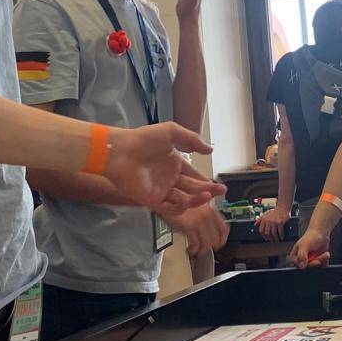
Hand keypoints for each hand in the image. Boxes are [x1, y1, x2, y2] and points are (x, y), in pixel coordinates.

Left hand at [105, 123, 220, 210]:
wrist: (120, 151)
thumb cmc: (144, 139)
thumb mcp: (171, 132)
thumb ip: (192, 140)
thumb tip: (211, 151)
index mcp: (174, 163)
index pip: (194, 175)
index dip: (206, 181)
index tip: (219, 185)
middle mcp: (169, 178)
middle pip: (192, 189)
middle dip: (208, 191)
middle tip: (222, 191)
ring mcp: (161, 190)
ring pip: (184, 200)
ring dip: (197, 200)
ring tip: (207, 195)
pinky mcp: (152, 200)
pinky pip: (169, 208)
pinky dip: (181, 207)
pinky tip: (188, 200)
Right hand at [165, 201, 228, 255]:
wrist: (168, 196)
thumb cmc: (179, 198)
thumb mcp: (195, 202)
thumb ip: (204, 210)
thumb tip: (208, 222)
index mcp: (211, 210)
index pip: (224, 229)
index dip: (222, 239)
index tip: (218, 244)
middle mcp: (208, 216)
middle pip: (216, 239)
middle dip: (211, 247)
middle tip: (205, 250)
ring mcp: (199, 221)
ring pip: (207, 243)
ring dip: (202, 250)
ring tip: (197, 251)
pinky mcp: (189, 226)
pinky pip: (195, 243)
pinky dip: (194, 249)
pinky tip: (190, 249)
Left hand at [256, 205, 291, 241]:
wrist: (282, 207)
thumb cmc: (274, 211)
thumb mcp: (265, 214)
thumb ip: (260, 219)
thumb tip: (255, 225)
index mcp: (264, 219)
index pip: (261, 230)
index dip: (263, 236)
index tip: (266, 239)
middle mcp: (268, 221)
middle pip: (267, 233)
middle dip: (269, 238)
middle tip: (272, 241)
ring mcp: (274, 222)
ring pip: (273, 233)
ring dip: (275, 238)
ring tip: (277, 240)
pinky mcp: (280, 222)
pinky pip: (280, 231)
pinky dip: (281, 236)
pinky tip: (282, 238)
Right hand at [289, 229, 330, 267]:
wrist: (321, 232)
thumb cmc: (311, 236)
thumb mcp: (304, 246)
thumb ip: (301, 256)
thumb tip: (301, 266)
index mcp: (295, 257)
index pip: (299, 266)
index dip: (308, 264)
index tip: (315, 261)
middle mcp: (302, 260)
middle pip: (309, 267)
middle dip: (317, 260)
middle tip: (322, 256)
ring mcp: (310, 261)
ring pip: (315, 267)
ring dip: (322, 260)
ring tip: (325, 254)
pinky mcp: (317, 261)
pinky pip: (321, 266)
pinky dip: (325, 261)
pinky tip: (325, 255)